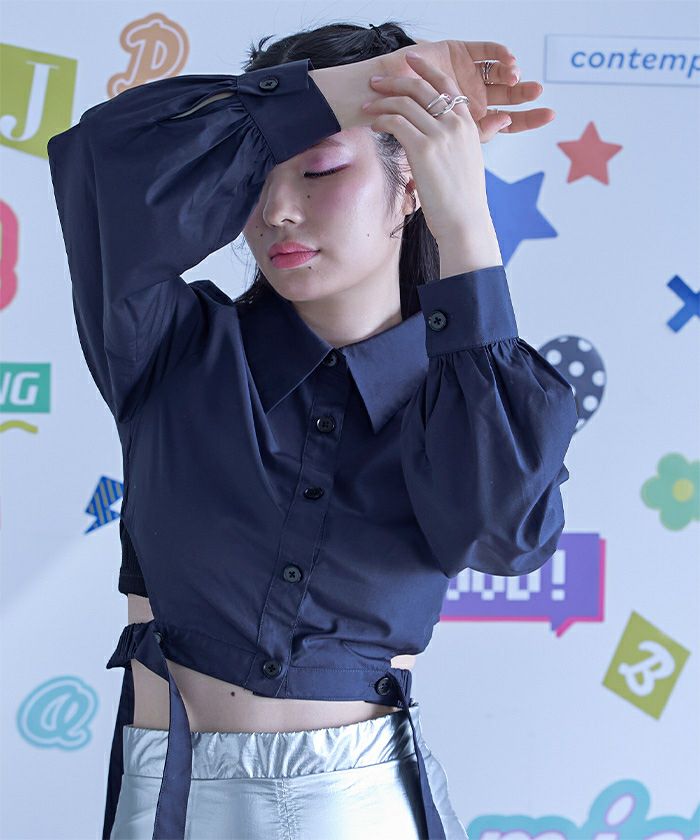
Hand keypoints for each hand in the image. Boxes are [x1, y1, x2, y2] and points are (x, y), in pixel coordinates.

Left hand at [362, 52, 492, 241]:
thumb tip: (439, 137)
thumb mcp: (466, 162)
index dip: (426, 69)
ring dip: (382, 101)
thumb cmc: (461, 199)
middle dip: (395, 81)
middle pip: (421, 89)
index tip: (409, 61)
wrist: (464, 222)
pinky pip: (397, 123)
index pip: (446, 85)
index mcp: (468, 124)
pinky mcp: (423, 149)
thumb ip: (456, 142)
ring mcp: (440, 135)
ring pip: (405, 104)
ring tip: (366, 105)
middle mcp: (455, 124)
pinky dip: (382, 120)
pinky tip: (374, 124)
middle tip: (375, 82)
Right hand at [375, 39, 553, 141]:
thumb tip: (506, 120)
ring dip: (512, 71)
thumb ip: (478, 132)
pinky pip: (485, 51)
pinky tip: (508, 60)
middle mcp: (474, 98)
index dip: (528, 118)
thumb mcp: (446, 138)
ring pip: (498, 71)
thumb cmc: (408, 130)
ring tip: (518, 76)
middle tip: (539, 91)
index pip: (508, 120)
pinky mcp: (460, 53)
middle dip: (525, 92)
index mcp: (473, 123)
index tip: (549, 115)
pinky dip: (499, 53)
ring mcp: (467, 75)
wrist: (382, 105)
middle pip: (508, 94)